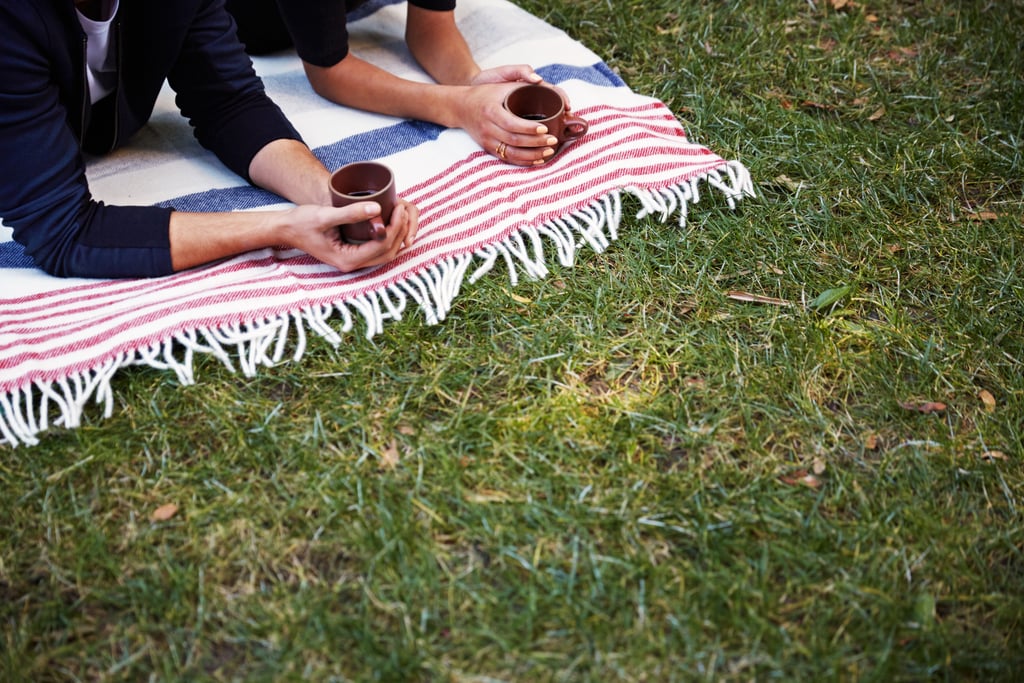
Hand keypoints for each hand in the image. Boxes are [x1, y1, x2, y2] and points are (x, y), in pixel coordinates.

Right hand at [281, 199, 418, 271]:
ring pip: (384, 253)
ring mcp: (353, 261)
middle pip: (388, 252)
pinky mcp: (352, 253)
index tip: (399, 208)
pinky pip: (377, 249)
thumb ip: (351, 213)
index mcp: (347, 259)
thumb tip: (378, 208)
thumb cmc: (301, 223)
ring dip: (396, 235)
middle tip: (403, 209)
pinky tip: (390, 222)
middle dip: (400, 231)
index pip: (381, 245)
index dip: (395, 227)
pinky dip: (388, 237)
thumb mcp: (325, 215)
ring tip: (400, 214)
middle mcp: (352, 264)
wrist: (286, 229)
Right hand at [462, 66, 573, 164]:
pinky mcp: (488, 148)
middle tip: (553, 140)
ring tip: (548, 151)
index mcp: (490, 110)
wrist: (461, 107)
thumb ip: (520, 80)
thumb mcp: (500, 84)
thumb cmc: (485, 93)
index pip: (511, 123)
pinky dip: (523, 162)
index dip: (529, 128)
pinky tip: (537, 160)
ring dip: (532, 155)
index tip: (545, 128)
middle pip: (513, 140)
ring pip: (511, 153)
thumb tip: (540, 80)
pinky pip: (507, 159)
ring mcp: (487, 140)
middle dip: (536, 143)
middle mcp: (487, 127)